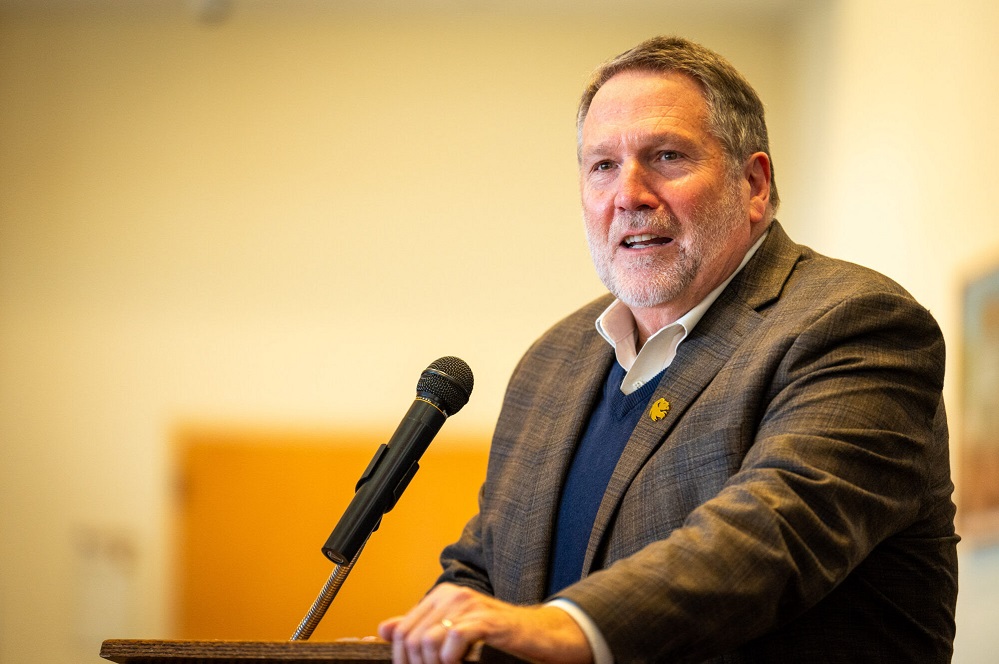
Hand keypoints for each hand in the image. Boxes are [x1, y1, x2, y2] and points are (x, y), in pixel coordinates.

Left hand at [377, 583, 592, 663]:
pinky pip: (453, 641)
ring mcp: (470, 605)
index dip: (401, 659)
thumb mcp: (456, 631)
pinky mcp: (486, 620)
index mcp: (441, 597)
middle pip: (410, 638)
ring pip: (426, 640)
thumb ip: (420, 628)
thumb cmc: (499, 638)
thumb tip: (383, 629)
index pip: (401, 631)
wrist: (540, 636)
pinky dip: (451, 661)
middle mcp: (452, 595)